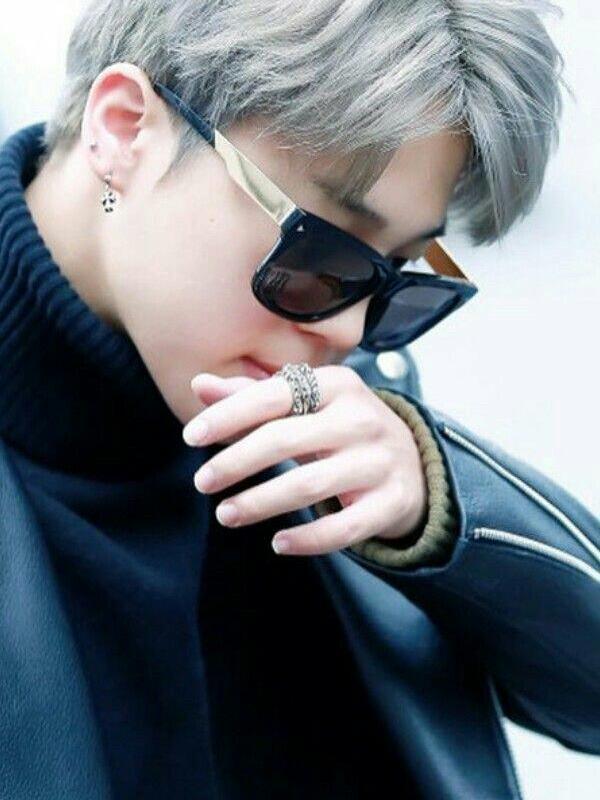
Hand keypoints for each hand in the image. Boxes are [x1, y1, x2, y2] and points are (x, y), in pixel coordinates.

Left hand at [182, 365, 427, 555]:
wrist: (413, 462)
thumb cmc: (342, 429)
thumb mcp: (306, 406)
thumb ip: (253, 396)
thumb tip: (200, 385)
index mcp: (338, 385)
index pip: (275, 394)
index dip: (229, 415)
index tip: (191, 437)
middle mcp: (362, 419)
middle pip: (286, 440)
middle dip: (236, 462)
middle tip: (202, 482)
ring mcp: (381, 461)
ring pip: (310, 485)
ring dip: (260, 503)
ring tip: (226, 514)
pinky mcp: (392, 501)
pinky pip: (345, 528)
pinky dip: (308, 539)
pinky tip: (278, 543)